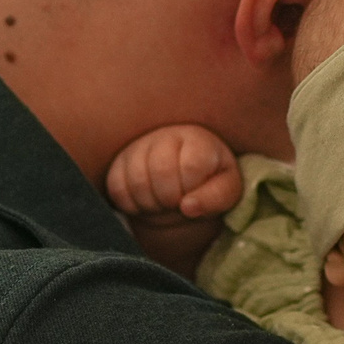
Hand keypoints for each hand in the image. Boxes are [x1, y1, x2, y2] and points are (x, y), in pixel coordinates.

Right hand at [104, 124, 242, 226]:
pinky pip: (117, 188)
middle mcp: (167, 136)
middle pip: (161, 171)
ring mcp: (140, 147)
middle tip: (177, 204)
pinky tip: (146, 203)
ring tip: (163, 205)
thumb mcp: (227, 191)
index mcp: (198, 140)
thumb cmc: (209, 183)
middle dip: (171, 199)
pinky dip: (131, 205)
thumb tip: (188, 207)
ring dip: (151, 204)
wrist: (183, 181)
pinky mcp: (120, 162)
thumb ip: (216, 198)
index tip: (194, 195)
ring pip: (137, 180)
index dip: (191, 189)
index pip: (191, 166)